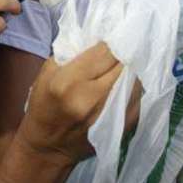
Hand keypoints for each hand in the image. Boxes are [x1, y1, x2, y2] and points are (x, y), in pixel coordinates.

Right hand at [18, 42, 137, 161]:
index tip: (114, 34)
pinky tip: (126, 81)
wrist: (48, 147)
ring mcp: (110, 114)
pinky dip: (133, 85)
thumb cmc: (44, 105)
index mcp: (69, 83)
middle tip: (123, 45)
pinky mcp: (123, 125)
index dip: (112, 40)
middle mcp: (92, 99)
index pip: (105, 51)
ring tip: (125, 62)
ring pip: (134, 79)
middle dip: (123, 52)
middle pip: (122, 64)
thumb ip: (73, 52)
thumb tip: (100, 36)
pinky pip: (138, 96)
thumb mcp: (47, 72)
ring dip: (130, 68)